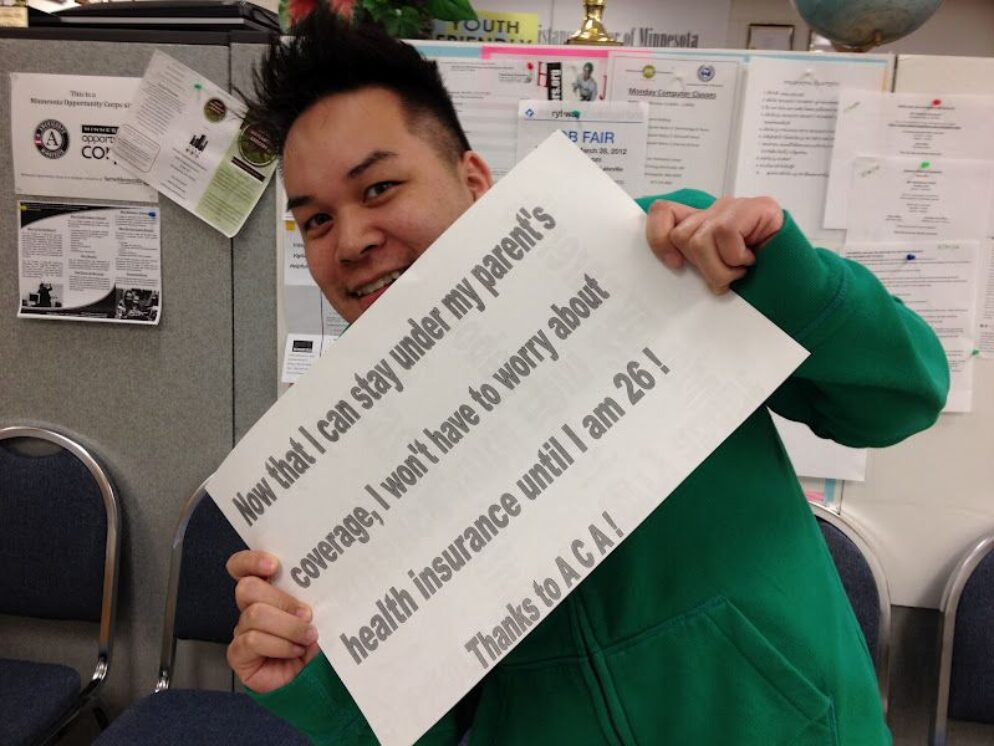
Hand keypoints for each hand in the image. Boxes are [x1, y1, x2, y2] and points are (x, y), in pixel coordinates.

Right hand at [226, 550, 320, 692]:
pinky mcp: (239, 654)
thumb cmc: (315, 642)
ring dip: (288, 626)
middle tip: (308, 614)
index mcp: (266, 590)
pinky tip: (294, 651)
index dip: (250, 561)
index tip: (273, 565)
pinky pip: (252, 640)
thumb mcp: (318, 614)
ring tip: (308, 636)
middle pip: (248, 588)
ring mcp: (242, 631)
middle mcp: (250, 607)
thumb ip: (312, 596)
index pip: (242, 567)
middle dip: (282, 600)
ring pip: (254, 614)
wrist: (313, 680)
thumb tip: (321, 581)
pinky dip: (279, 644)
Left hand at [646, 196, 782, 293]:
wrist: (797, 281)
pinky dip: (737, 256)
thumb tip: (671, 268)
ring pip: (700, 239)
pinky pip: (726, 233)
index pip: (663, 212)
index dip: (658, 237)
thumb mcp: (714, 273)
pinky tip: (752, 260)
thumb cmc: (756, 279)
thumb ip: (695, 264)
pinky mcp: (758, 207)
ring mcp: (736, 207)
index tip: (674, 266)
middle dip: (702, 267)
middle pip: (681, 236)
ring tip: (740, 271)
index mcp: (701, 224)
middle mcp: (715, 210)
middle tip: (726, 276)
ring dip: (720, 268)